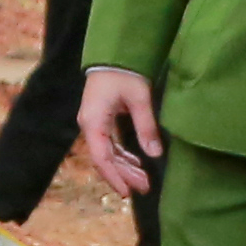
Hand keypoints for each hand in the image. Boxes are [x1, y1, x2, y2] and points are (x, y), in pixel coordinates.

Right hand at [77, 66, 163, 196]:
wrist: (114, 54)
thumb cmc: (124, 73)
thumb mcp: (140, 99)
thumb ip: (146, 127)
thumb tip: (155, 154)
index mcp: (94, 122)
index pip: (102, 157)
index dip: (115, 177)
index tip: (128, 192)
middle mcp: (90, 126)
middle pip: (105, 159)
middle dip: (124, 175)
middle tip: (145, 187)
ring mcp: (94, 123)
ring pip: (108, 153)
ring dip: (125, 166)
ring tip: (144, 180)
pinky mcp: (101, 120)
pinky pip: (110, 144)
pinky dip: (122, 155)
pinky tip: (135, 163)